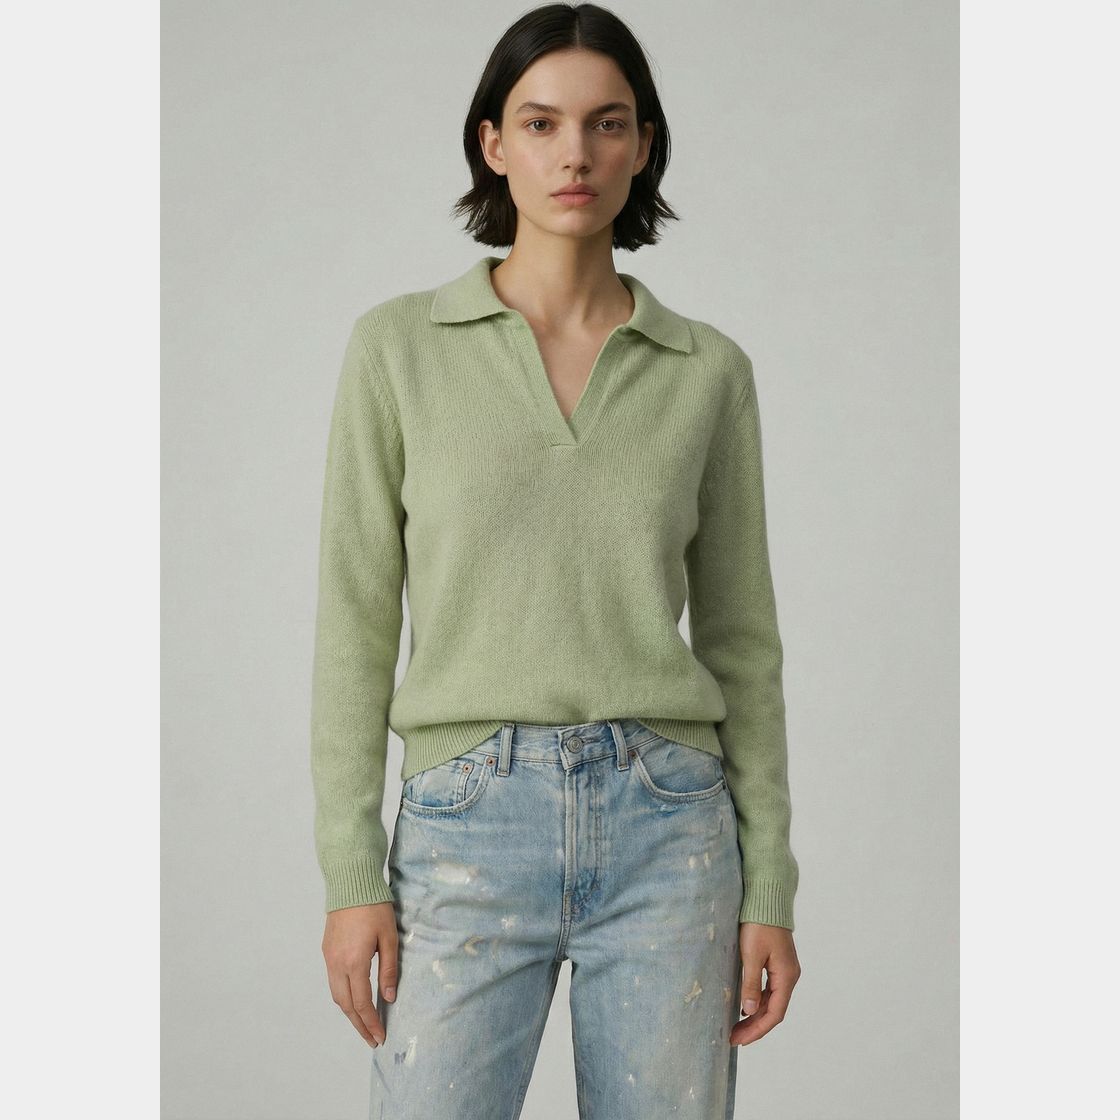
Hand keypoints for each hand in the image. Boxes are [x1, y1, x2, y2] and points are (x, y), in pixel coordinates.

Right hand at [321, 902, 398, 1047]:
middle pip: (345, 1005)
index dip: (371, 1023)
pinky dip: (343, 996)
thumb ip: (389, 970)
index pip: (361, 1003)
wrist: (351, 883)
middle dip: (359, 1025)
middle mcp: (337, 964)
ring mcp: (329, 958)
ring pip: (336, 995)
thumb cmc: (374, 907)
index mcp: (354, 962)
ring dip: (349, 1012)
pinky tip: (354, 998)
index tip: (379, 1037)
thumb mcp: (390, 938)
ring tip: (364, 1023)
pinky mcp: (326, 951)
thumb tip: (389, 998)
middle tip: (371, 1039)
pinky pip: (333, 981)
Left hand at [731, 921, 800, 1046]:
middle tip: (734, 1038)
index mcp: (786, 976)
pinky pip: (769, 989)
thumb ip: (751, 983)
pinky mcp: (777, 962)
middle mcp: (789, 976)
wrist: (767, 898)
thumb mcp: (751, 954)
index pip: (774, 1014)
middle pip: (774, 1010)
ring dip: (755, 1015)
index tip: (739, 1040)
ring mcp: (784, 969)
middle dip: (755, 1026)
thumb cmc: (759, 924)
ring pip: (771, 1000)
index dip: (757, 1030)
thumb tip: (749, 1010)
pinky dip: (757, 1000)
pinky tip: (745, 1005)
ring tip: (736, 1026)